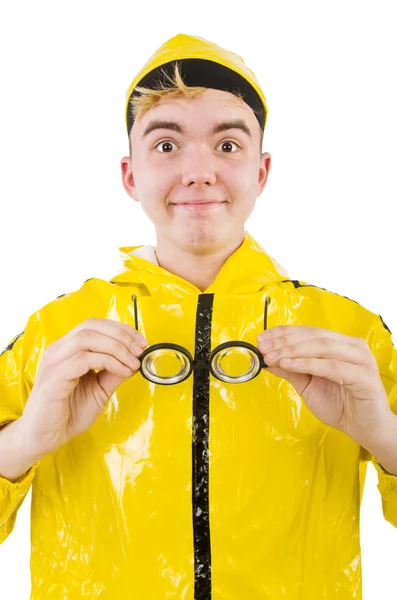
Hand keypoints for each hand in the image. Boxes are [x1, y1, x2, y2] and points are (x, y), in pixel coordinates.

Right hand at [20, 318, 147, 455]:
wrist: (45, 438)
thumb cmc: (69, 413)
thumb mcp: (100, 389)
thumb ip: (114, 372)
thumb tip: (136, 359)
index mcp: (67, 349)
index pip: (95, 325)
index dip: (121, 329)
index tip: (141, 342)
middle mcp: (58, 350)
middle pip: (91, 326)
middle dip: (121, 335)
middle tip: (140, 351)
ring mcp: (54, 362)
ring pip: (87, 338)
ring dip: (117, 348)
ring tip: (133, 363)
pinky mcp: (53, 378)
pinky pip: (83, 360)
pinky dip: (109, 362)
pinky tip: (122, 373)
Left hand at [257, 325, 392, 448]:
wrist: (365, 429)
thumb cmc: (340, 405)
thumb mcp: (307, 385)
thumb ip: (290, 370)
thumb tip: (267, 358)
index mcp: (341, 344)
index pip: (309, 331)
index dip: (283, 332)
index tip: (262, 338)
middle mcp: (353, 347)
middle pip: (314, 336)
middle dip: (284, 341)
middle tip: (263, 348)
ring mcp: (361, 359)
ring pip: (322, 347)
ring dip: (293, 350)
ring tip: (272, 357)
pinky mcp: (364, 377)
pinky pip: (332, 367)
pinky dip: (308, 364)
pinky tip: (289, 364)